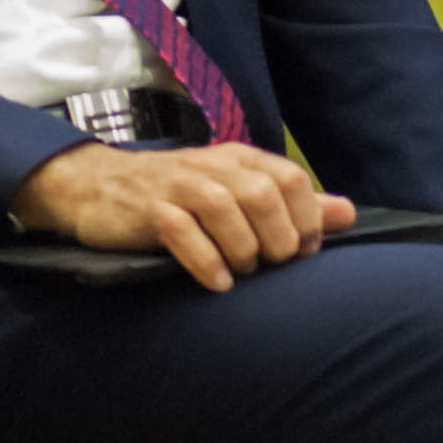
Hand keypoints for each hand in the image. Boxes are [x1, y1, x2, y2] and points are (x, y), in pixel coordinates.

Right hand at [8, 141, 353, 293]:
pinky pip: (183, 232)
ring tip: (240, 272)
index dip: (305, 220)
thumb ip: (290, 203)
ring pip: (226, 208)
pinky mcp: (148, 209)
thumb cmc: (174, 195)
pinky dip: (206, 261)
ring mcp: (177, 185)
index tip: (298, 253)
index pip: (291, 179)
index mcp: (238, 159)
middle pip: (264, 194)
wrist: (95, 186)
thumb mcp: (234, 190)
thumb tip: (347, 213)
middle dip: (277, 239)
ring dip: (243, 250)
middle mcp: (211, 166)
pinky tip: (216, 283)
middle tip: (267, 265)